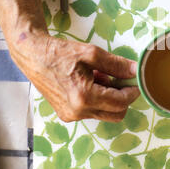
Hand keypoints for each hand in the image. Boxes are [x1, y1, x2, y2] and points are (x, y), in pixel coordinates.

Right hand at [11, 33, 139, 121]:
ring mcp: (71, 115)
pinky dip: (98, 99)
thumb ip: (117, 65)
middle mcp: (77, 112)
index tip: (136, 81)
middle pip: (116, 114)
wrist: (33, 56)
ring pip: (105, 113)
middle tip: (118, 78)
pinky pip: (93, 111)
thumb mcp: (92, 54)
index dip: (132, 92)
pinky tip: (89, 82)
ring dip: (109, 97)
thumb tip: (136, 71)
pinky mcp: (67, 114)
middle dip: (123, 97)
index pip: (120, 103)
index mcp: (83, 97)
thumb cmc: (60, 53)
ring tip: (98, 76)